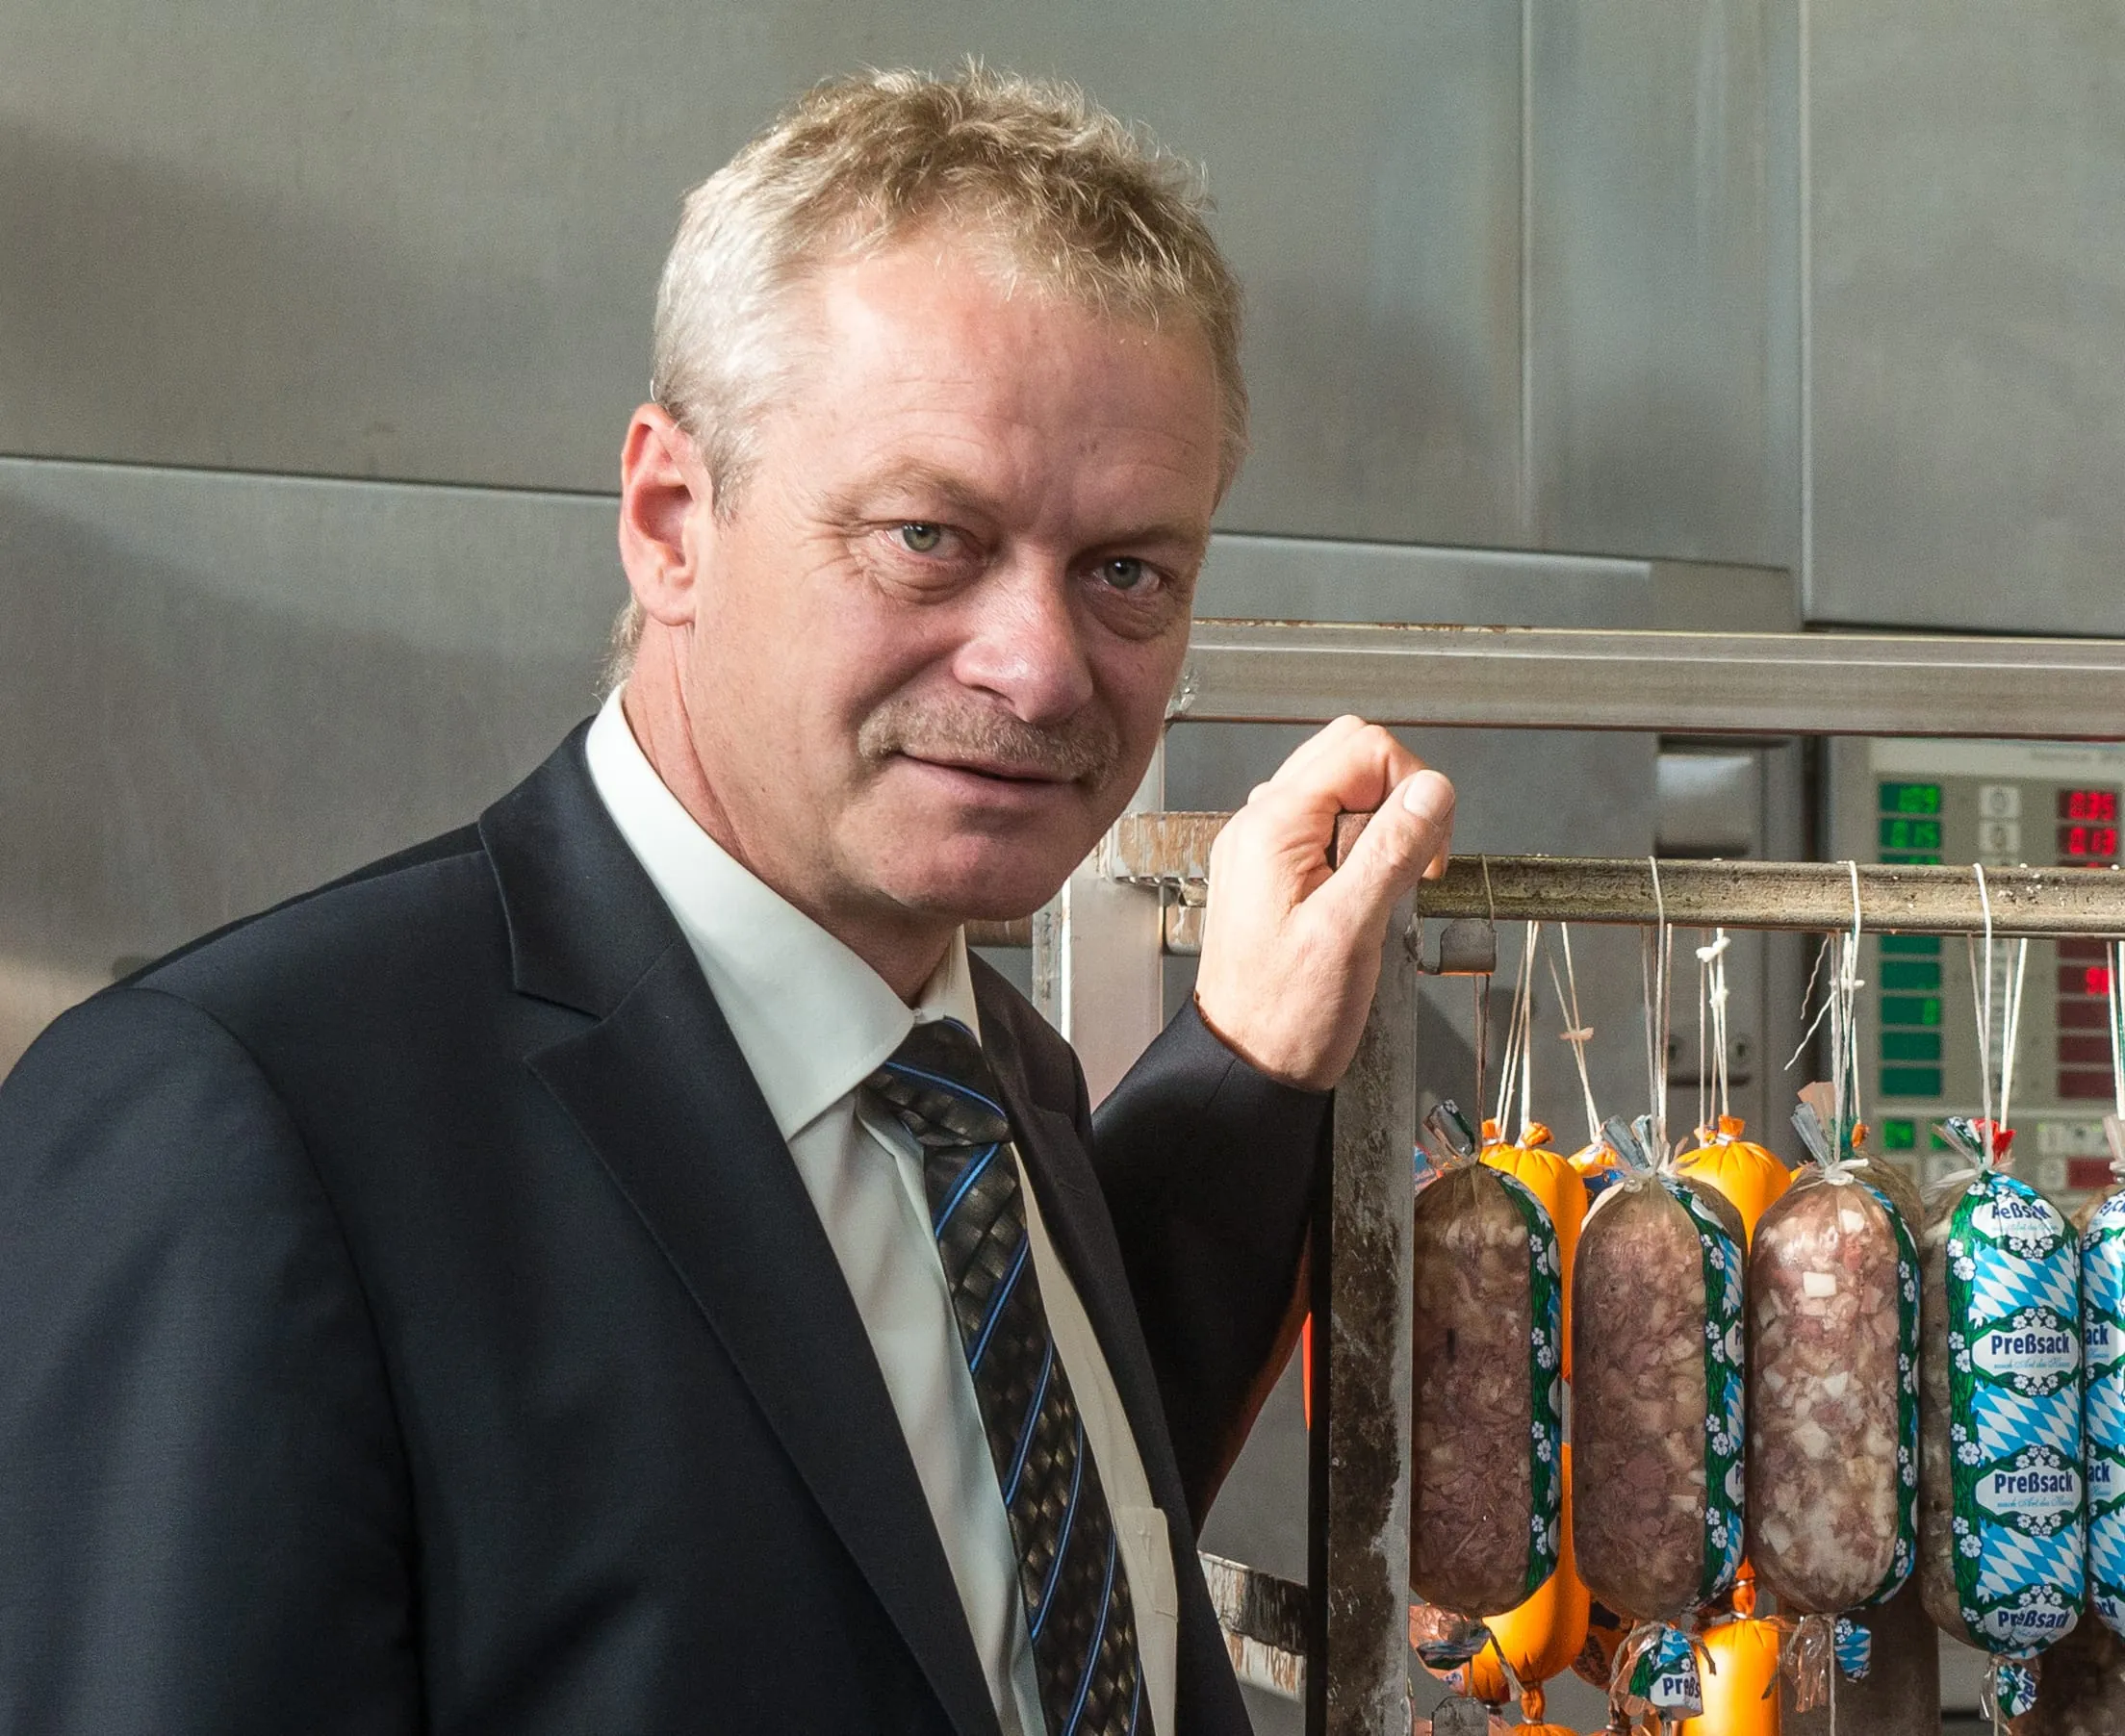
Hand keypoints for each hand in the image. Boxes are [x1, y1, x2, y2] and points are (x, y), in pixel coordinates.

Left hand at [1192, 717, 1453, 1090]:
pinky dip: (1359, 845)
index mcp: (1273, 825)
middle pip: (1350, 754)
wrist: (1247, 1064)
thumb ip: (1391, 851)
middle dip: (1399, 796)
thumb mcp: (1351, 930)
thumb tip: (1433, 789)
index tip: (1427, 850)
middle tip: (1413, 861)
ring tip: (1386, 884)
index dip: (1412, 788)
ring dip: (1380, 822)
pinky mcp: (1275, 870)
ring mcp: (1265, 845)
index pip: (1364, 749)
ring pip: (1341, 787)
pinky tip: (1364, 893)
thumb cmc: (1286, 1015)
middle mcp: (1261, 824)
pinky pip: (1327, 825)